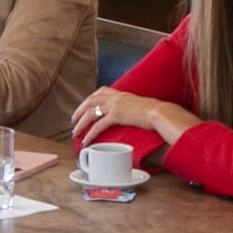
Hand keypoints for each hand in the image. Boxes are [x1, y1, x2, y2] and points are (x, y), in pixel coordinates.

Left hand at [70, 85, 192, 146]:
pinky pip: (98, 125)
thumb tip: (129, 115)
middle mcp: (115, 97)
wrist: (159, 113)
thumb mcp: (139, 105)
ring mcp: (114, 105)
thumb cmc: (153, 112)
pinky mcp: (116, 115)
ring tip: (75, 133)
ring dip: (80, 123)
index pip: (99, 92)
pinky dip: (90, 133)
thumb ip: (130, 108)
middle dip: (79, 111)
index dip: (89, 99)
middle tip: (73, 120)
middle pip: (90, 101)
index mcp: (120, 93)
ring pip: (90, 113)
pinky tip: (86, 140)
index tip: (83, 106)